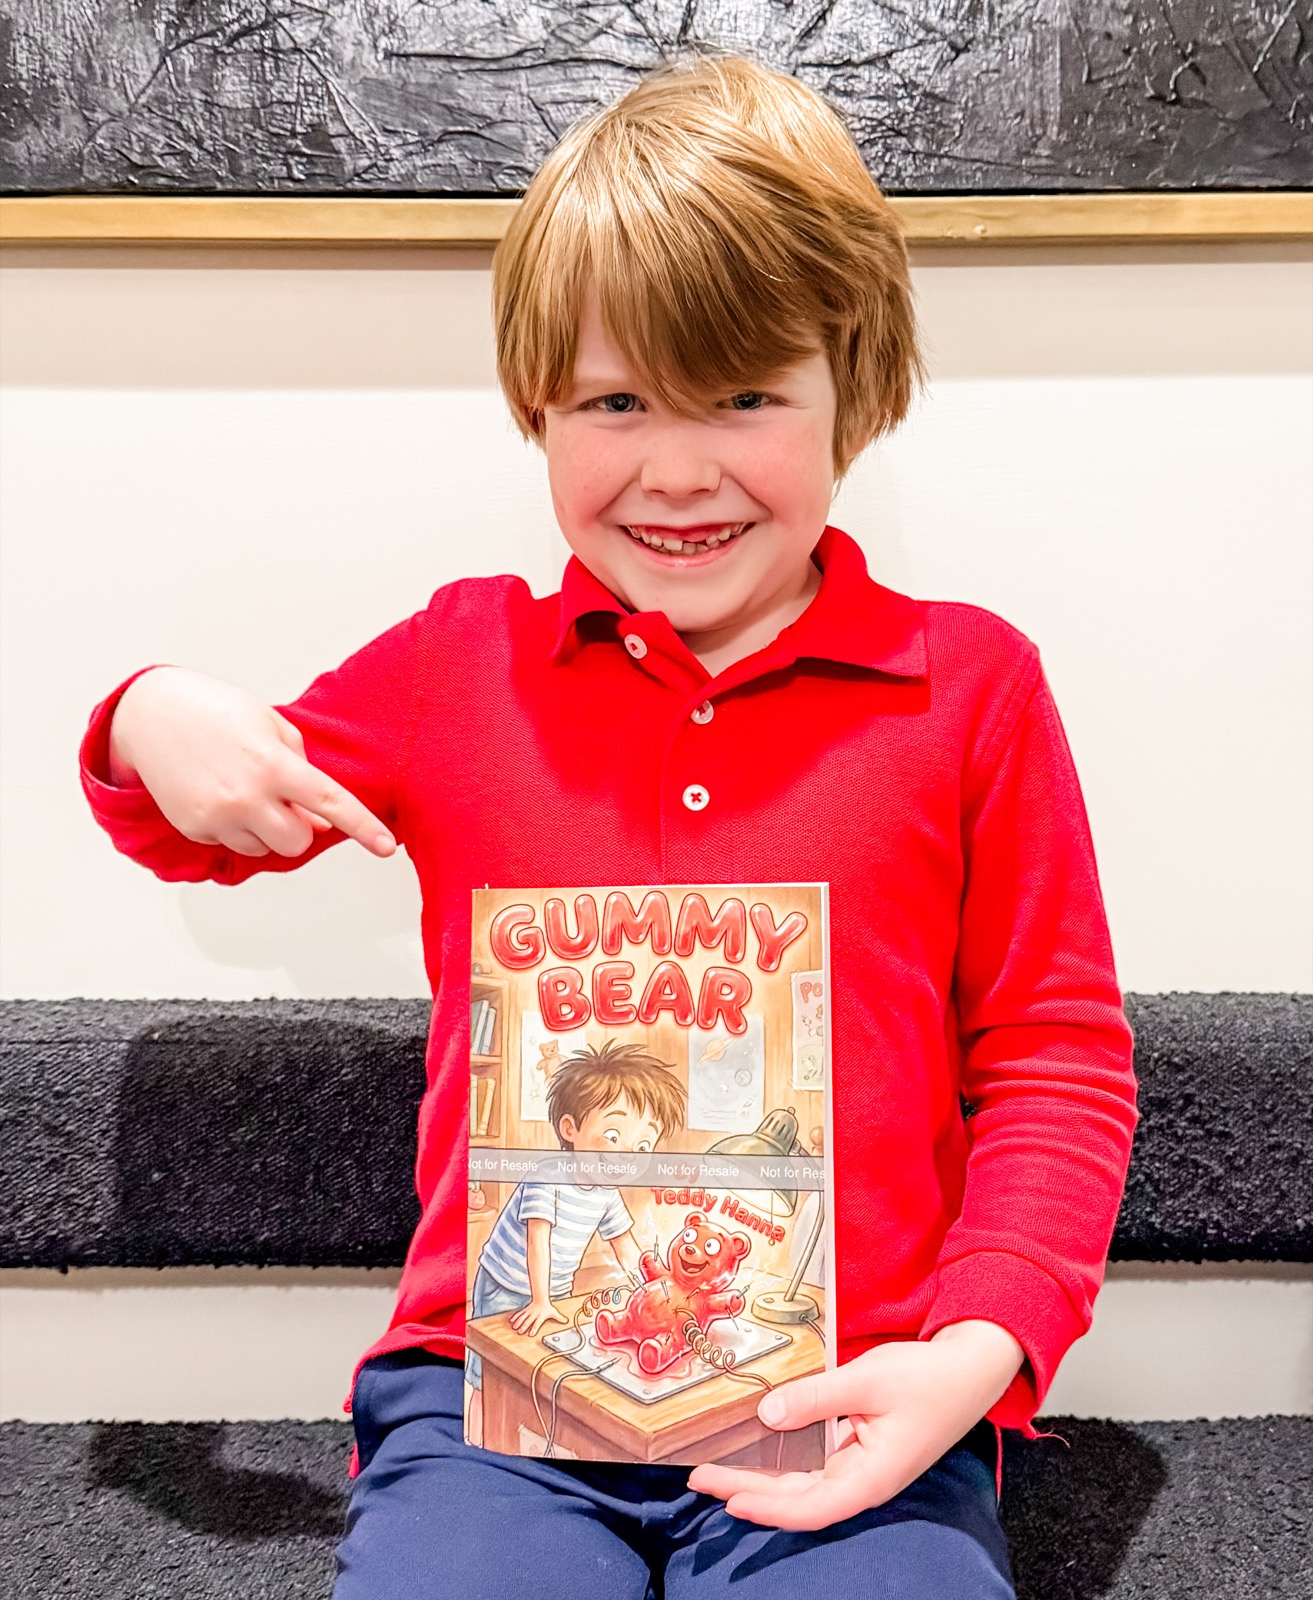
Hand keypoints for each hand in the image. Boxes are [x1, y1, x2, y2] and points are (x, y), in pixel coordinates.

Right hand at [108, 667, 395, 858]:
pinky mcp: (194, 829)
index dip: (363, 826)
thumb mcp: (272, 727)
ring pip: (265, 849)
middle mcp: (246, 796)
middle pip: (298, 841)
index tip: (386, 846)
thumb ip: (304, 771)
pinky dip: (235, 828)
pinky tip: (219, 794)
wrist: (150, 715)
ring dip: (267, 829)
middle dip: (300, 827)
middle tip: (285, 800)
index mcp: (274, 764)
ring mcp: (217, 817)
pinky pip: (232, 844)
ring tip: (244, 790)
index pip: (330, 802)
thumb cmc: (216, 712)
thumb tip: (319, 821)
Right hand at [508, 1299, 567, 1337]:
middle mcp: (534, 1314)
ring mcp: (529, 1312)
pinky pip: (519, 1314)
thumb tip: (566, 1321)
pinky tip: (511, 1321)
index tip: (531, 1334)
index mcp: (540, 1316)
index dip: (534, 1328)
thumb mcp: (554, 1312)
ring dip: (518, 1322)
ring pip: (522, 1317)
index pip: (537, 1323)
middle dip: (524, 1326)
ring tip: (514, 1327)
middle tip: (520, 1332)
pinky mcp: (525, 1310)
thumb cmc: (547, 1307)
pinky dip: (515, 1317)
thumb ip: (559, 1318)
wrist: (541, 1298)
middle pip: (528, 1321)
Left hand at [686, 1319, 1024, 1530]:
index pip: (811, 1507)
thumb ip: (816, 1397)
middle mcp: (863, 1482)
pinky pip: (815, 1466)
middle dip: (747, 1491)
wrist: (969, 1370)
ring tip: (717, 1471)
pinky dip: (784, 1464)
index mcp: (871, 1477)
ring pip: (803, 1485)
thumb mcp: (867, 1380)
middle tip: (700, 1479)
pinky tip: (759, 1454)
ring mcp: (862, 1468)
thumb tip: (767, 1414)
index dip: (768, 1508)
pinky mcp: (860, 1452)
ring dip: (761, 1480)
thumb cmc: (927, 1378)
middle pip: (798, 1499)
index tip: (729, 1499)